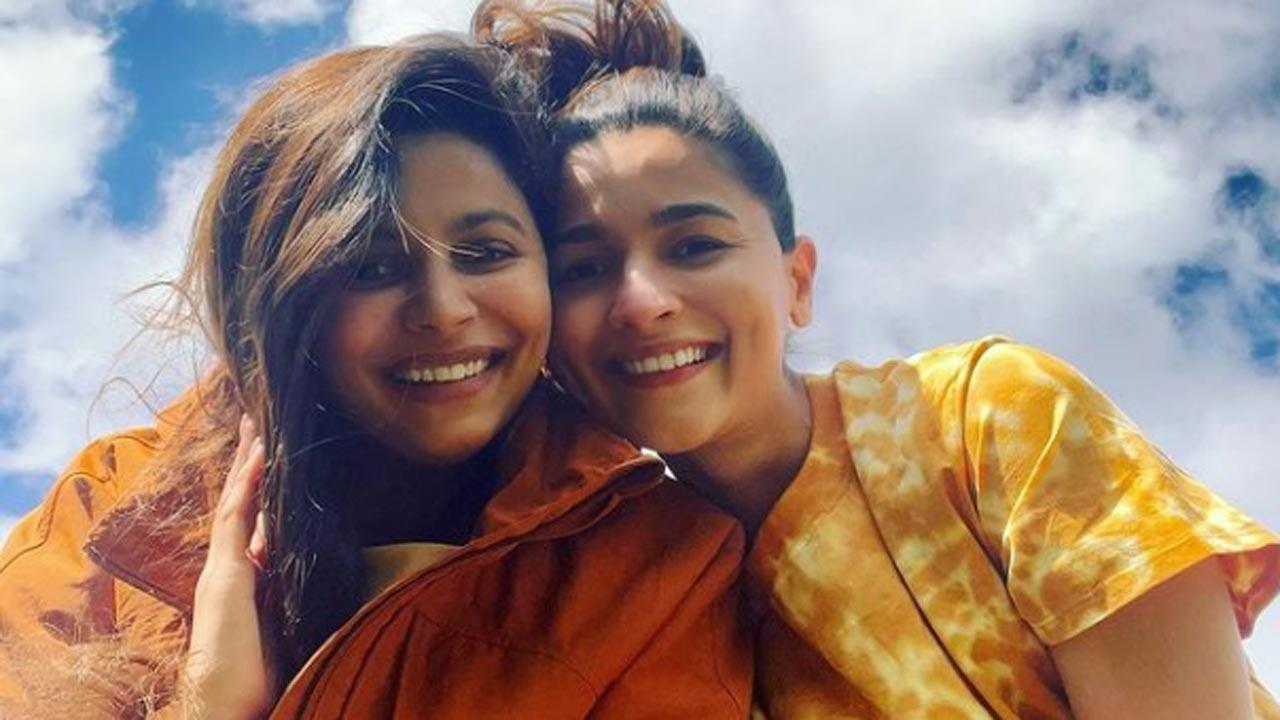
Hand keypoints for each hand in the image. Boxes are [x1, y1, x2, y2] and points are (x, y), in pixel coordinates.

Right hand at [182, 415, 274, 718]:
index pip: (252, 523)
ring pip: (236, 501)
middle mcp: (229, 568)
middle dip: (248, 465)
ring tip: (256, 425)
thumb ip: (298, 598)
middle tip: (256, 425)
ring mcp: (223, 568)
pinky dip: (249, 482)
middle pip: (239, 503)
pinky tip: (260, 454)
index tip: (271, 460)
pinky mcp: (225, 574)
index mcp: (245, 579)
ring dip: (246, 461)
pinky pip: (237, 515)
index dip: (260, 490)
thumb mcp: (289, 626)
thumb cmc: (261, 677)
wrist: (228, 705)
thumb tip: (327, 580)